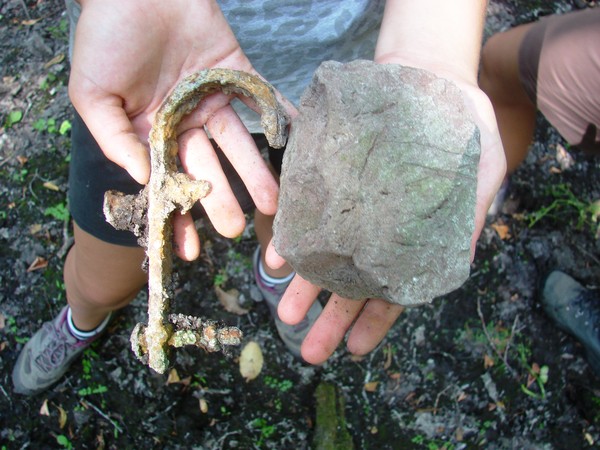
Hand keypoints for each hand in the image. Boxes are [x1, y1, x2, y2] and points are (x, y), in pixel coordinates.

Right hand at [69, 0, 288, 259]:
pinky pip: (262, 98)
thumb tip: (143, 179)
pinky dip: (280, 119)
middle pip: (208, 168)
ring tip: (272, 205)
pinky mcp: (236, 72)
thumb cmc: (104, 38)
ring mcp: (213, 99)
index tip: (188, 251)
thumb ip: (115, 139)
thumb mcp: (93, 95)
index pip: (168, 182)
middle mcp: (186, 122)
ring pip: (238, 143)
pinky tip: (295, 147)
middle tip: (237, 229)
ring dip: (255, 172)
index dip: (177, 215)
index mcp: (152, 134)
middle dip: (222, 200)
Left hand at [266, 71, 505, 364]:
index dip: (375, 320)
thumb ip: (465, 218)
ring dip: (306, 288)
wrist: (426, 72)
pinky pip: (306, 214)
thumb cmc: (460, 123)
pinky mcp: (329, 180)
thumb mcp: (480, 167)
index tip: (355, 348)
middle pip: (354, 283)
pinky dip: (292, 238)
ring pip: (327, 256)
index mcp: (413, 239)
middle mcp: (377, 231)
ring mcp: (351, 208)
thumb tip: (453, 266)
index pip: (395, 289)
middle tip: (310, 350)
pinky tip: (276, 260)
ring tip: (286, 316)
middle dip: (332, 317)